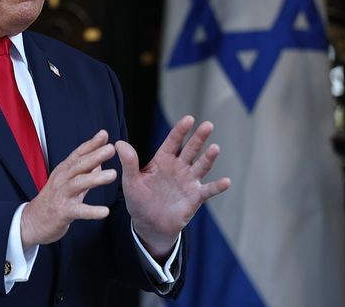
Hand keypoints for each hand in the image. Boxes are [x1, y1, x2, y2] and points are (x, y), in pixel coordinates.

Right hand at [20, 129, 116, 249]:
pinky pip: (78, 211)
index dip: (90, 144)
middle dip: (95, 155)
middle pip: (78, 165)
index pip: (78, 154)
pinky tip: (104, 211)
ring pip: (78, 184)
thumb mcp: (68, 183)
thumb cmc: (53, 201)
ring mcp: (61, 195)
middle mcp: (61, 180)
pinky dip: (91, 211)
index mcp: (63, 171)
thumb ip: (84, 172)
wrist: (32, 222)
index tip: (104, 134)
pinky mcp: (62, 212)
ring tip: (113, 174)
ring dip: (95, 178)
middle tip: (111, 148)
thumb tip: (99, 161)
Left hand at [116, 115, 229, 258]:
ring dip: (208, 158)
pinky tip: (226, 181)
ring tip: (215, 147)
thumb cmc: (138, 200)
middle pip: (191, 149)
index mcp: (163, 160)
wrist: (149, 224)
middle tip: (208, 125)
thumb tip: (118, 143)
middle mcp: (178, 168)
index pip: (172, 142)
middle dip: (199, 137)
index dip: (180, 130)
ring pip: (201, 166)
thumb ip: (128, 163)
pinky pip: (208, 190)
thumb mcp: (130, 181)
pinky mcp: (195, 197)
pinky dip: (217, 186)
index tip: (189, 118)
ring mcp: (188, 181)